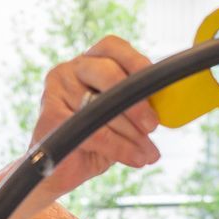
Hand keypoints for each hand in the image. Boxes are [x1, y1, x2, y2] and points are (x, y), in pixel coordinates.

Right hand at [30, 36, 161, 199]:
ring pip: (103, 108)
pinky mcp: (50, 116)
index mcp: (88, 62)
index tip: (157, 83)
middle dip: (136, 101)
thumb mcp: (119, 119)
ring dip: (132, 134)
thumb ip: (136, 106)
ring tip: (148, 152)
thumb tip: (167, 107)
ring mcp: (56, 91)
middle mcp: (69, 70)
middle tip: (153, 125)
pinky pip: (93, 132)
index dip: (136, 61)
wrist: (57, 171)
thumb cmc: (92, 141)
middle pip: (108, 72)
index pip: (113, 47)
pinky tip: (135, 158)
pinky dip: (119, 147)